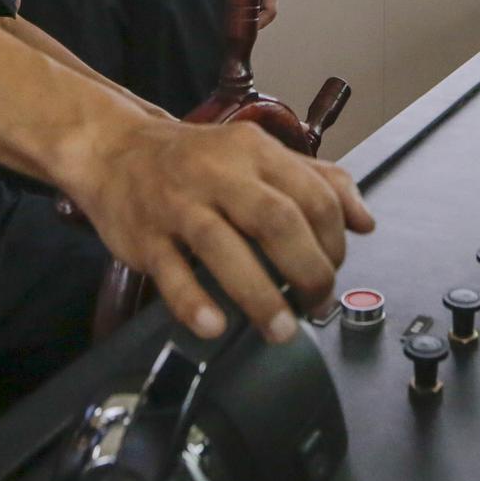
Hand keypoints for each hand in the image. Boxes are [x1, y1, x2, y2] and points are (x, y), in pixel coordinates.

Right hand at [69, 115, 373, 342]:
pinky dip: (196, 303)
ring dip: (260, 297)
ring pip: (224, 247)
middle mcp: (217, 172)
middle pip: (277, 220)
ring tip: (280, 329)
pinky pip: (172, 272)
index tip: (335, 270)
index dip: (335, 241)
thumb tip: (364, 221)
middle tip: (317, 305)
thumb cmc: (195, 161)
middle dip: (309, 271)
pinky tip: (216, 326)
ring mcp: (177, 203)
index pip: (314, 195)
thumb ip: (316, 182)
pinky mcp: (144, 236)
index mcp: (254, 151)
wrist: (115, 151)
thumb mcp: (257, 156)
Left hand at [232, 0, 280, 27]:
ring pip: (264, 3)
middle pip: (268, 10)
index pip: (270, 11)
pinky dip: (252, 4)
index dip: (260, 23)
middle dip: (257, 21)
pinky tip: (240, 5)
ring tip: (239, 20)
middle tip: (241, 29)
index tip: (248, 30)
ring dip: (254, 12)